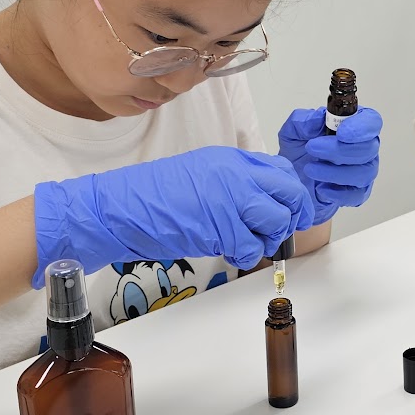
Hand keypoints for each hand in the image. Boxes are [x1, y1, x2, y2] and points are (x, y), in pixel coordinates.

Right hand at [33, 147, 313, 284]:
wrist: (123, 207)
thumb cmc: (155, 194)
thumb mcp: (202, 171)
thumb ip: (235, 179)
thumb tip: (263, 197)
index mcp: (233, 159)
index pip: (284, 171)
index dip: (292, 194)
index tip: (289, 209)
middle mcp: (237, 175)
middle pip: (291, 194)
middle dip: (291, 217)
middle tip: (277, 232)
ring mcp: (230, 200)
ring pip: (276, 222)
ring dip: (268, 239)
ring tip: (246, 243)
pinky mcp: (220, 228)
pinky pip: (252, 248)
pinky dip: (246, 256)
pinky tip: (230, 252)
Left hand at [277, 106, 382, 224]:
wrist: (294, 182)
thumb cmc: (299, 153)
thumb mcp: (292, 132)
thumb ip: (302, 121)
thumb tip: (318, 117)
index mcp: (354, 125)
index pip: (371, 121)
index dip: (361, 127)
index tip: (341, 133)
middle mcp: (364, 147)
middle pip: (368, 148)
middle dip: (339, 150)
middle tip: (312, 148)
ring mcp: (364, 171)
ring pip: (364, 172)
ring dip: (336, 172)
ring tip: (310, 169)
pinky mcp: (358, 192)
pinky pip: (357, 194)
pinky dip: (339, 193)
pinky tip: (321, 189)